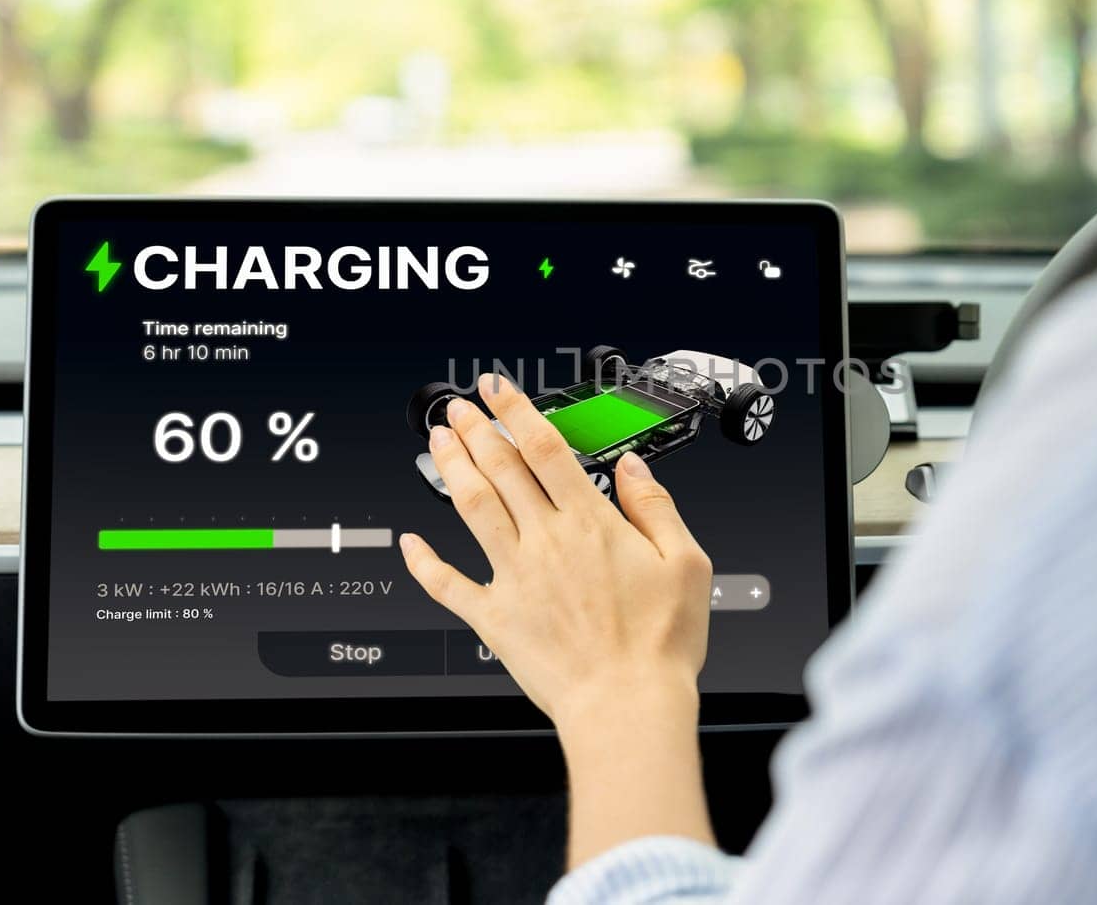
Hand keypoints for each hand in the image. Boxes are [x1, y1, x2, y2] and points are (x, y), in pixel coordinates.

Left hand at [399, 373, 713, 733]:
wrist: (627, 705)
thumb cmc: (660, 645)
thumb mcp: (686, 562)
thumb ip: (655, 507)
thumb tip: (634, 469)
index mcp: (591, 524)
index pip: (545, 449)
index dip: (516, 411)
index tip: (498, 390)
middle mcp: (546, 542)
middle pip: (501, 470)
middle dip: (475, 431)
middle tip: (459, 408)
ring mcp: (515, 578)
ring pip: (472, 508)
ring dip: (451, 469)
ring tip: (438, 442)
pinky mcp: (495, 618)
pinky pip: (448, 584)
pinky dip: (424, 562)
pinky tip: (409, 541)